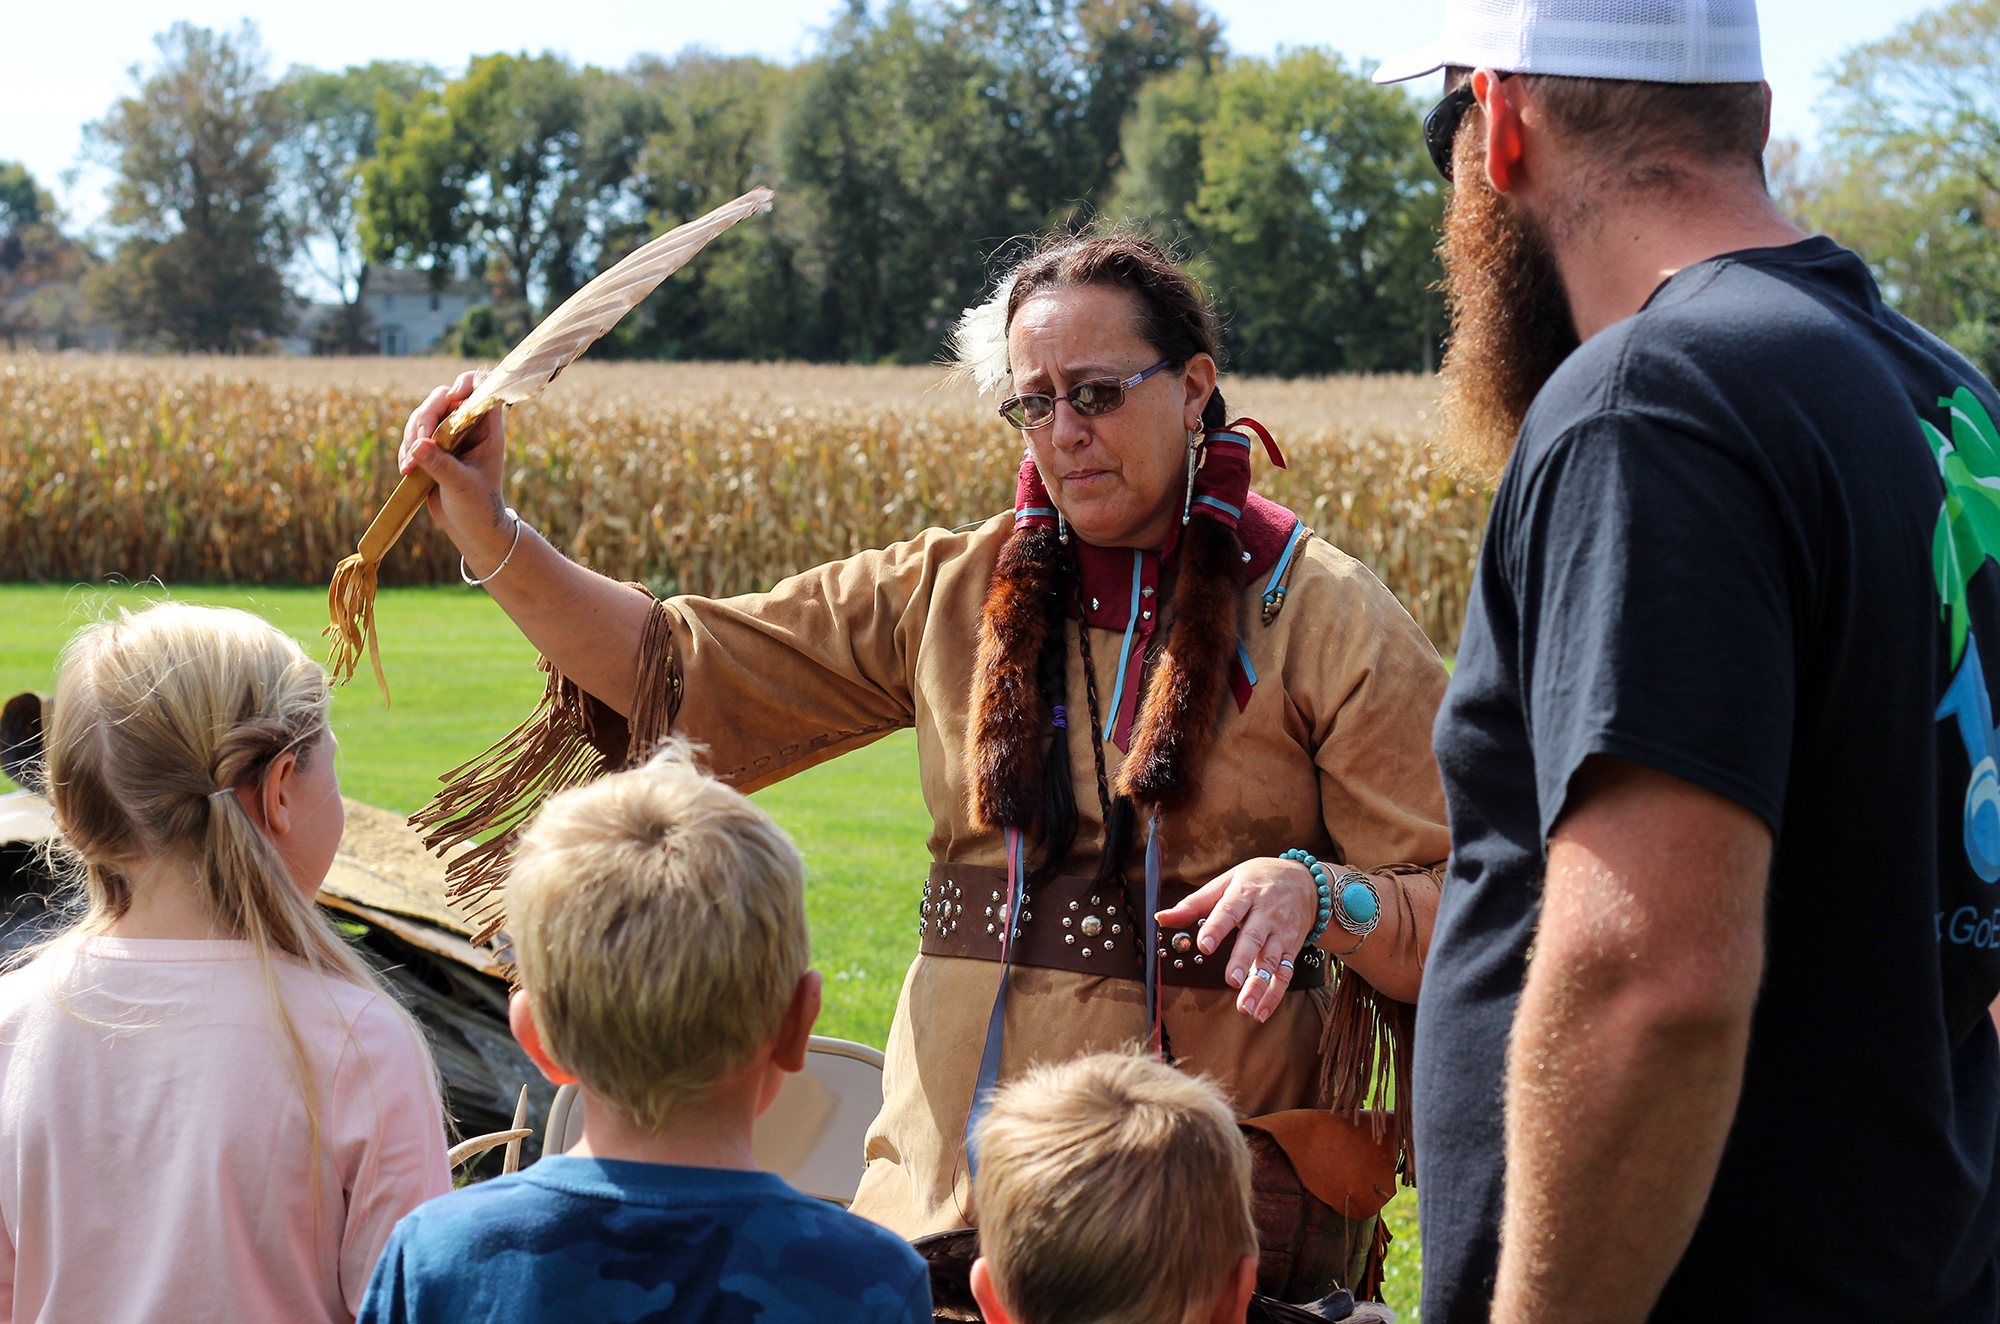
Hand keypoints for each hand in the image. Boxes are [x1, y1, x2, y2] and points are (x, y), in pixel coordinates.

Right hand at [398, 370, 511, 566]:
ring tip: (410, 467)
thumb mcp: (461, 486)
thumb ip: (441, 465)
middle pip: (442, 399)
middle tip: (418, 445)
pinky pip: (413, 435)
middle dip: (425, 418)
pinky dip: (406, 448)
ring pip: (423, 415)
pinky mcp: (432, 447)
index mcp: (487, 430)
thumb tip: (419, 444)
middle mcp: (468, 428)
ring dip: (411, 436)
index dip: (467, 384)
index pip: (482, 390)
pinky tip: (407, 470)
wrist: (472, 529)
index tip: (452, 397)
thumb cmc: (478, 507)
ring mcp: (449, 436)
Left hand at [1155, 857, 1318, 1022]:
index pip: (1229, 910)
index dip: (1217, 927)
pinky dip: (1274, 995)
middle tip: (1231, 980)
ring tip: (1245, 1007)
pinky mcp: (1292, 948)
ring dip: (1259, 986)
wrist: (1304, 880)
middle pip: (1253, 938)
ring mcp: (1281, 933)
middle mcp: (1265, 914)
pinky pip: (1285, 974)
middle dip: (1242, 960)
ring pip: (1271, 961)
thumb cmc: (1257, 880)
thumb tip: (1161, 917)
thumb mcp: (1226, 882)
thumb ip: (1194, 904)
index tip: (1204, 944)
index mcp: (1245, 893)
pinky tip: (1261, 1012)